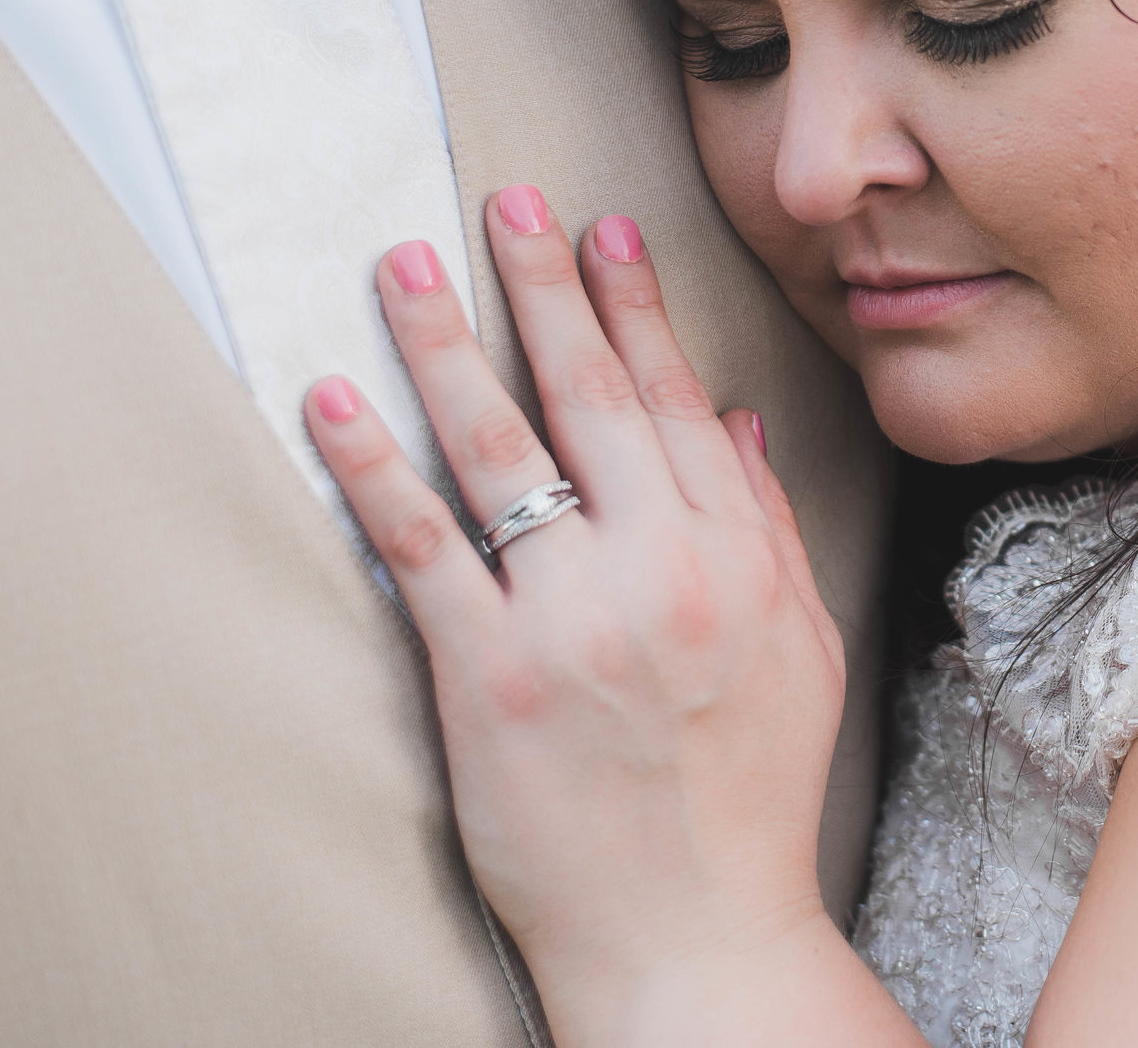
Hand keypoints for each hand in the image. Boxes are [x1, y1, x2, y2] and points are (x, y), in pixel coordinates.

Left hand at [300, 189, 849, 1042]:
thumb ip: (771, 529)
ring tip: (405, 267)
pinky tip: (333, 403)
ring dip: (447, 345)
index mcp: (739, 558)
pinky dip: (373, 469)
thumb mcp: (803, 652)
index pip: (673, 403)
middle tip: (506, 201)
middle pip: (588, 398)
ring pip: (501, 452)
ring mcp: (574, 620)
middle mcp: (662, 570)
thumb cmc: (749, 800)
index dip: (634, 308)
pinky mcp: (492, 679)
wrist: (697, 935)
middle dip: (543, 287)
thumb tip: (734, 425)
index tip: (604, 232)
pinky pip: (422, 552)